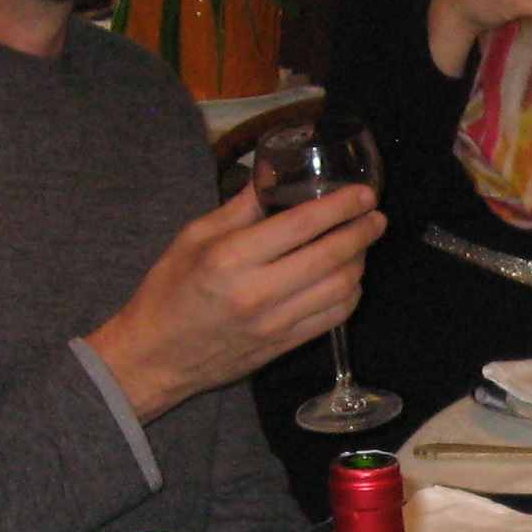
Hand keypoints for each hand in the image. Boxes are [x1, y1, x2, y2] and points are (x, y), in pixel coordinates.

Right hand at [88, 181, 384, 419]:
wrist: (156, 357)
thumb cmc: (169, 291)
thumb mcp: (193, 238)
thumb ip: (240, 208)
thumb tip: (274, 175)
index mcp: (230, 258)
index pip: (301, 225)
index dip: (340, 206)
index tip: (363, 194)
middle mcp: (257, 292)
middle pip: (330, 257)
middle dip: (361, 232)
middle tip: (375, 216)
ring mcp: (275, 324)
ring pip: (340, 289)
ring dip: (360, 262)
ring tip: (362, 243)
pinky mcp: (284, 345)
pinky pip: (333, 318)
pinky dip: (350, 294)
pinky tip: (349, 277)